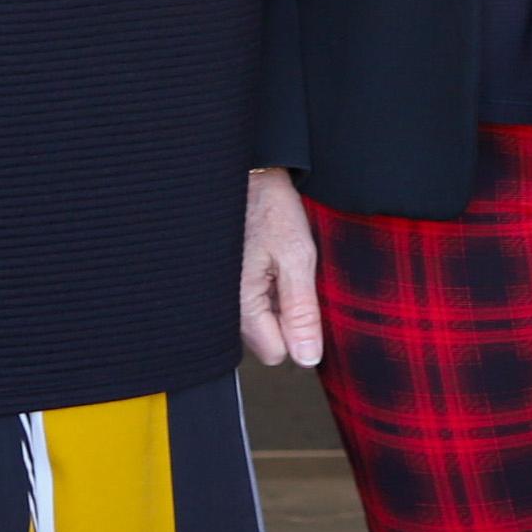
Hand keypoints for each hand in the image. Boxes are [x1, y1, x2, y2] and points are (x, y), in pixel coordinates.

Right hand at [241, 167, 323, 367]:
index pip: (276, 354)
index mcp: (241, 303)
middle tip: (291, 276)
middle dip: (284, 317)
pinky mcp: (223, 281)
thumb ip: (302, 311)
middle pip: (265, 340)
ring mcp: (222, 294)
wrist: (248, 173)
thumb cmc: (270, 207)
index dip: (298, 332)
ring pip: (258, 321)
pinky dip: (262, 287)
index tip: (305, 297)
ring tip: (277, 264)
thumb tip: (309, 358)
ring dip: (274, 301)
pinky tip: (265, 260)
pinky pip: (248, 302)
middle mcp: (224, 305)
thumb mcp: (298, 257)